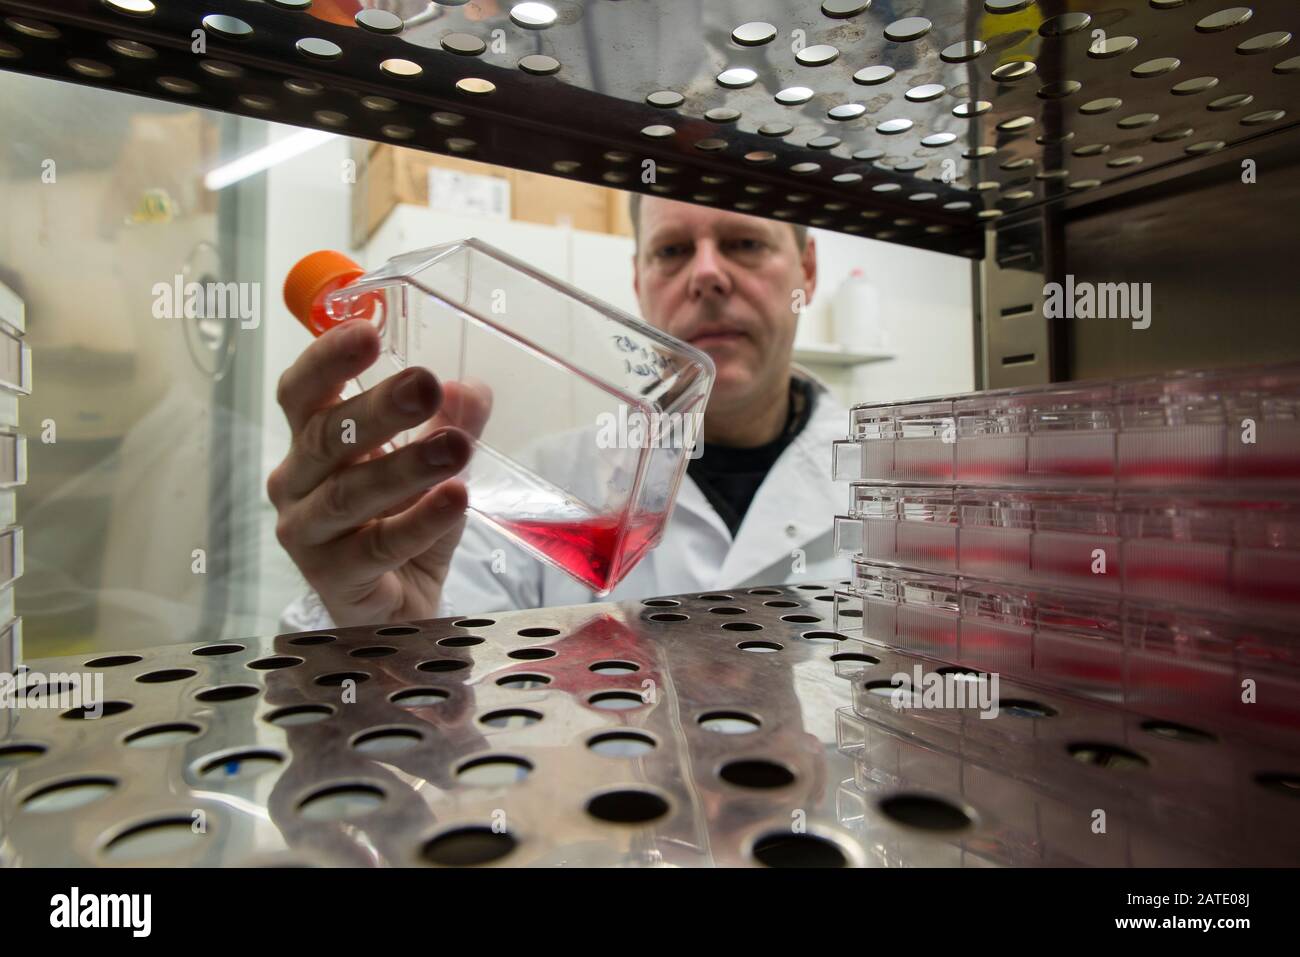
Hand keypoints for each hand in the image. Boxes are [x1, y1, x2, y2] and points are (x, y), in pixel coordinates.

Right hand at [268, 319, 489, 625]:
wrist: (398, 606)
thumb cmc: (399, 524)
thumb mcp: (432, 466)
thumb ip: (450, 423)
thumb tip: (471, 388)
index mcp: (310, 443)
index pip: (302, 392)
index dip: (328, 360)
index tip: (368, 331)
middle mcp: (296, 484)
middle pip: (327, 437)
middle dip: (377, 408)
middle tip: (424, 382)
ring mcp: (307, 534)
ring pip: (351, 493)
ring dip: (406, 465)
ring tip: (456, 445)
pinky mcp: (332, 579)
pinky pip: (377, 547)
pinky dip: (419, 522)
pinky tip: (455, 498)